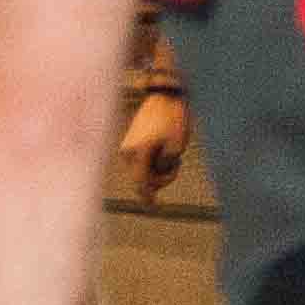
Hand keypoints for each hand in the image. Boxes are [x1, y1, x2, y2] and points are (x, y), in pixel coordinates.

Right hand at [121, 86, 189, 203]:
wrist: (165, 96)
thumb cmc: (173, 120)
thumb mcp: (175, 148)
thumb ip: (164, 169)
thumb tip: (153, 179)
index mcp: (138, 153)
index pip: (141, 184)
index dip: (147, 198)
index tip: (153, 207)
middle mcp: (127, 152)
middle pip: (143, 179)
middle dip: (160, 178)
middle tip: (177, 164)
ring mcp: (126, 147)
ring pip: (141, 170)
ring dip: (157, 168)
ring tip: (171, 152)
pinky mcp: (129, 143)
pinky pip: (140, 161)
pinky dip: (152, 161)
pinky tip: (162, 147)